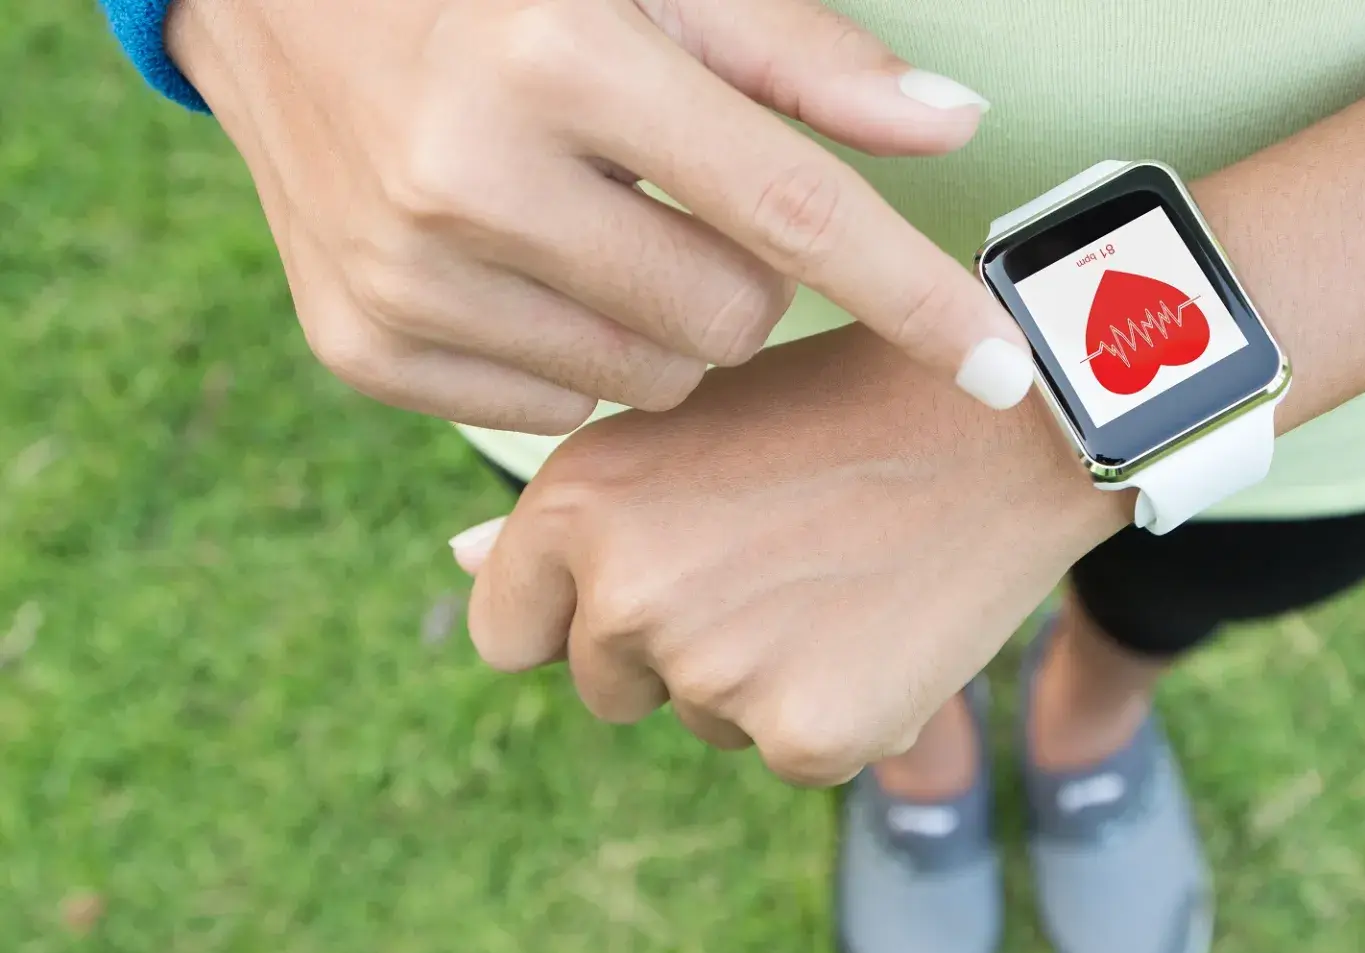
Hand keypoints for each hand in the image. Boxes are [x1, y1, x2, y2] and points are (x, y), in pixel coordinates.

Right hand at [167, 0, 1033, 433]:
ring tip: (593, 229)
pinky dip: (572, 358)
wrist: (273, 1)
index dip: (914, 296)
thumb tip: (955, 128)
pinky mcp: (361, 346)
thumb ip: (808, 62)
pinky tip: (523, 273)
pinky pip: (556, 415)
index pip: (790, 211)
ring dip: (662, 322)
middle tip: (678, 204)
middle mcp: (471, 174)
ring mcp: (405, 274)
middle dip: (744, 277)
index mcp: (564, 59)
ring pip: (652, 381)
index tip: (1008, 373)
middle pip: (730, 320)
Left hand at [451, 327, 1130, 783]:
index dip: (577, 610)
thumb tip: (460, 564)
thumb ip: (578, 513)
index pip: (507, 632)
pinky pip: (787, 750)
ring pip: (701, 718)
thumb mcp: (687, 425)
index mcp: (577, 504)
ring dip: (755, 676)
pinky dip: (834, 710)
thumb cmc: (839, 407)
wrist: (1008, 424)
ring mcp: (713, 673)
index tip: (657, 572)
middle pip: (605, 686)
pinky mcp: (806, 736)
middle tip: (775, 556)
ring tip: (836, 574)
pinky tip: (882, 622)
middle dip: (672, 646)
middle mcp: (625, 595)